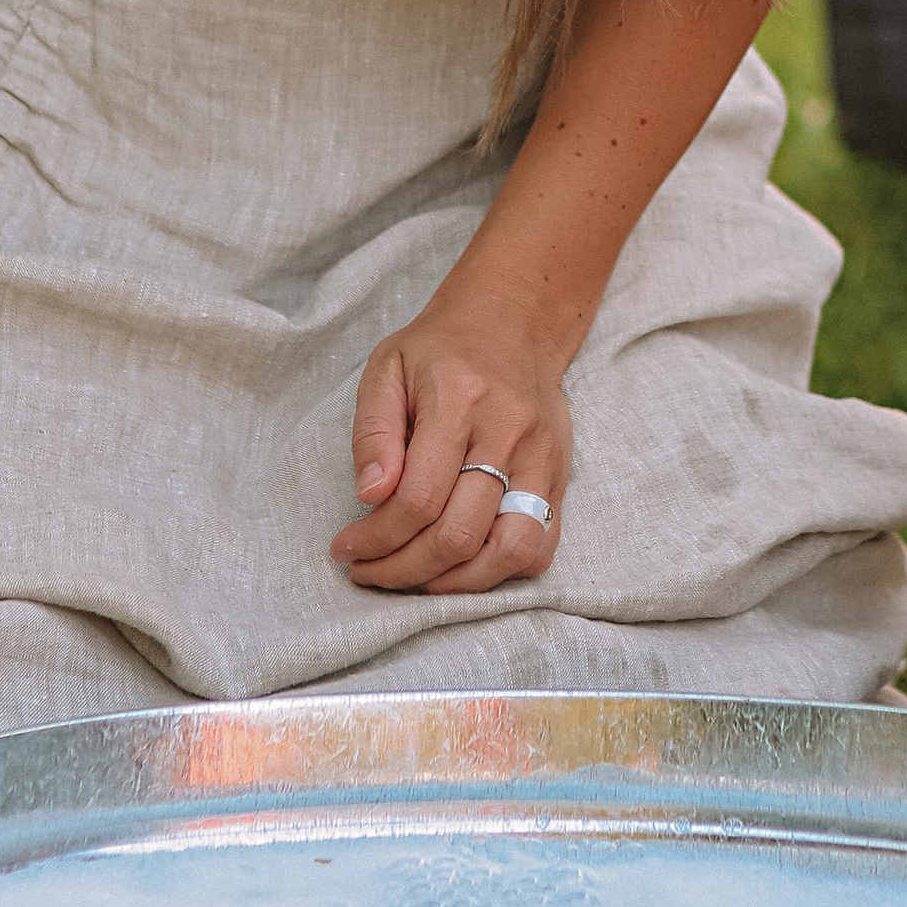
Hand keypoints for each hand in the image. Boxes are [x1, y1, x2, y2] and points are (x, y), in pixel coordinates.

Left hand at [330, 281, 571, 596]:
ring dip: (453, 584)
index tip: (346, 549)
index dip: (376, 539)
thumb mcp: (386, 370)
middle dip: (403, 569)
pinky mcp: (560, 475)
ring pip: (509, 552)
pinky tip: (459, 565)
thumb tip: (370, 497)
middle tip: (370, 571)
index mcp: (460, 398)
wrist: (512, 323)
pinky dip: (499, 572)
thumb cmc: (439, 350)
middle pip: (458, 535)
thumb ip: (373, 433)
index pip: (418, 499)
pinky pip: (540, 547)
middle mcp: (509, 430)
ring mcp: (542, 457)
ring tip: (414, 577)